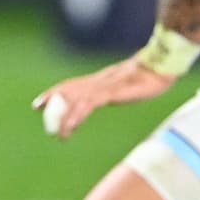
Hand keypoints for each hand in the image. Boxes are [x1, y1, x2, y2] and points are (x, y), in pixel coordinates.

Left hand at [32, 58, 176, 140]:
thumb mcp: (128, 86)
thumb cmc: (150, 77)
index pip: (73, 84)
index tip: (40, 102)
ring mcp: (105, 85)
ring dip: (64, 116)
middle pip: (69, 88)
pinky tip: (71, 126)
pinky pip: (89, 104)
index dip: (55, 92)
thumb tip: (113, 94)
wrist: (163, 66)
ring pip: (77, 99)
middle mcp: (99, 81)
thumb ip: (117, 91)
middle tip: (37, 109)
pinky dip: (77, 115)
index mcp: (101, 80)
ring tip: (58, 134)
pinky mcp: (112, 91)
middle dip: (52, 98)